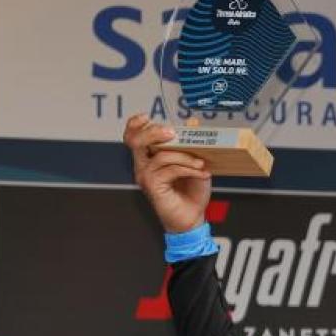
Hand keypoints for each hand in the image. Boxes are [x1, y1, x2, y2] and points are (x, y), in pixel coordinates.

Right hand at [123, 114, 211, 232]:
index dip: (135, 124)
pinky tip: (202, 173)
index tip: (147, 117)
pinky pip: (170, 170)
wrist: (192, 218)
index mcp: (149, 157)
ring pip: (161, 155)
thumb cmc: (191, 191)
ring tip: (202, 164)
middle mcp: (143, 165)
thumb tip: (192, 122)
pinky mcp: (152, 187)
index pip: (133, 136)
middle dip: (154, 132)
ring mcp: (146, 176)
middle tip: (173, 132)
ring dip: (185, 157)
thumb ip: (192, 143)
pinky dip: (189, 169)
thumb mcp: (195, 163)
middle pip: (136, 141)